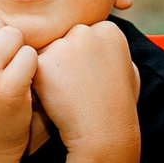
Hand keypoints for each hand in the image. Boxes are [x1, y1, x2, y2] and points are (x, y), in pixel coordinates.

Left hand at [32, 20, 139, 152]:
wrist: (105, 132)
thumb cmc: (118, 106)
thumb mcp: (130, 72)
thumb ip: (115, 52)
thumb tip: (105, 43)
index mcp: (108, 30)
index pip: (83, 36)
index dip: (84, 61)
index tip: (92, 80)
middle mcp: (86, 31)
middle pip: (62, 40)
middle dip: (64, 62)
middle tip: (77, 88)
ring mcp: (64, 45)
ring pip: (45, 53)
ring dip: (50, 72)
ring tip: (67, 94)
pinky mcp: (43, 63)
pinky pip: (33, 69)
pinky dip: (40, 85)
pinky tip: (56, 99)